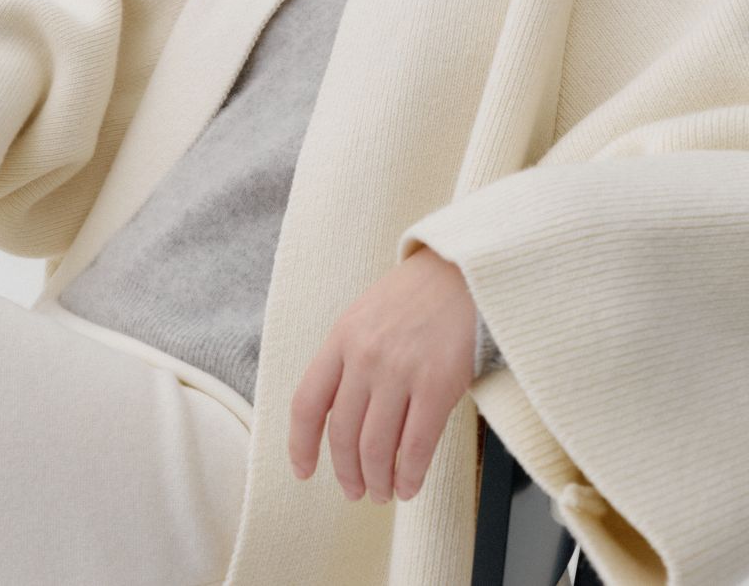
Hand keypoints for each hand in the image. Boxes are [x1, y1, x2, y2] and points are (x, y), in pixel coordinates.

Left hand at [287, 244, 475, 503]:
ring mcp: (400, 370)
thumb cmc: (414, 297)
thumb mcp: (365, 317)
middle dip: (347, 472)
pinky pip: (416, 446)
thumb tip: (340, 419)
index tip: (303, 470)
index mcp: (341, 339)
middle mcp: (365, 356)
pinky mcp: (438, 384)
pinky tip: (409, 485)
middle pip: (343, 433)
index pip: (308, 403)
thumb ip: (348, 360)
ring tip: (382, 492)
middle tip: (355, 491)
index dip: (300, 444)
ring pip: (377, 447)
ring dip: (377, 480)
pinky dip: (410, 474)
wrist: (461, 271)